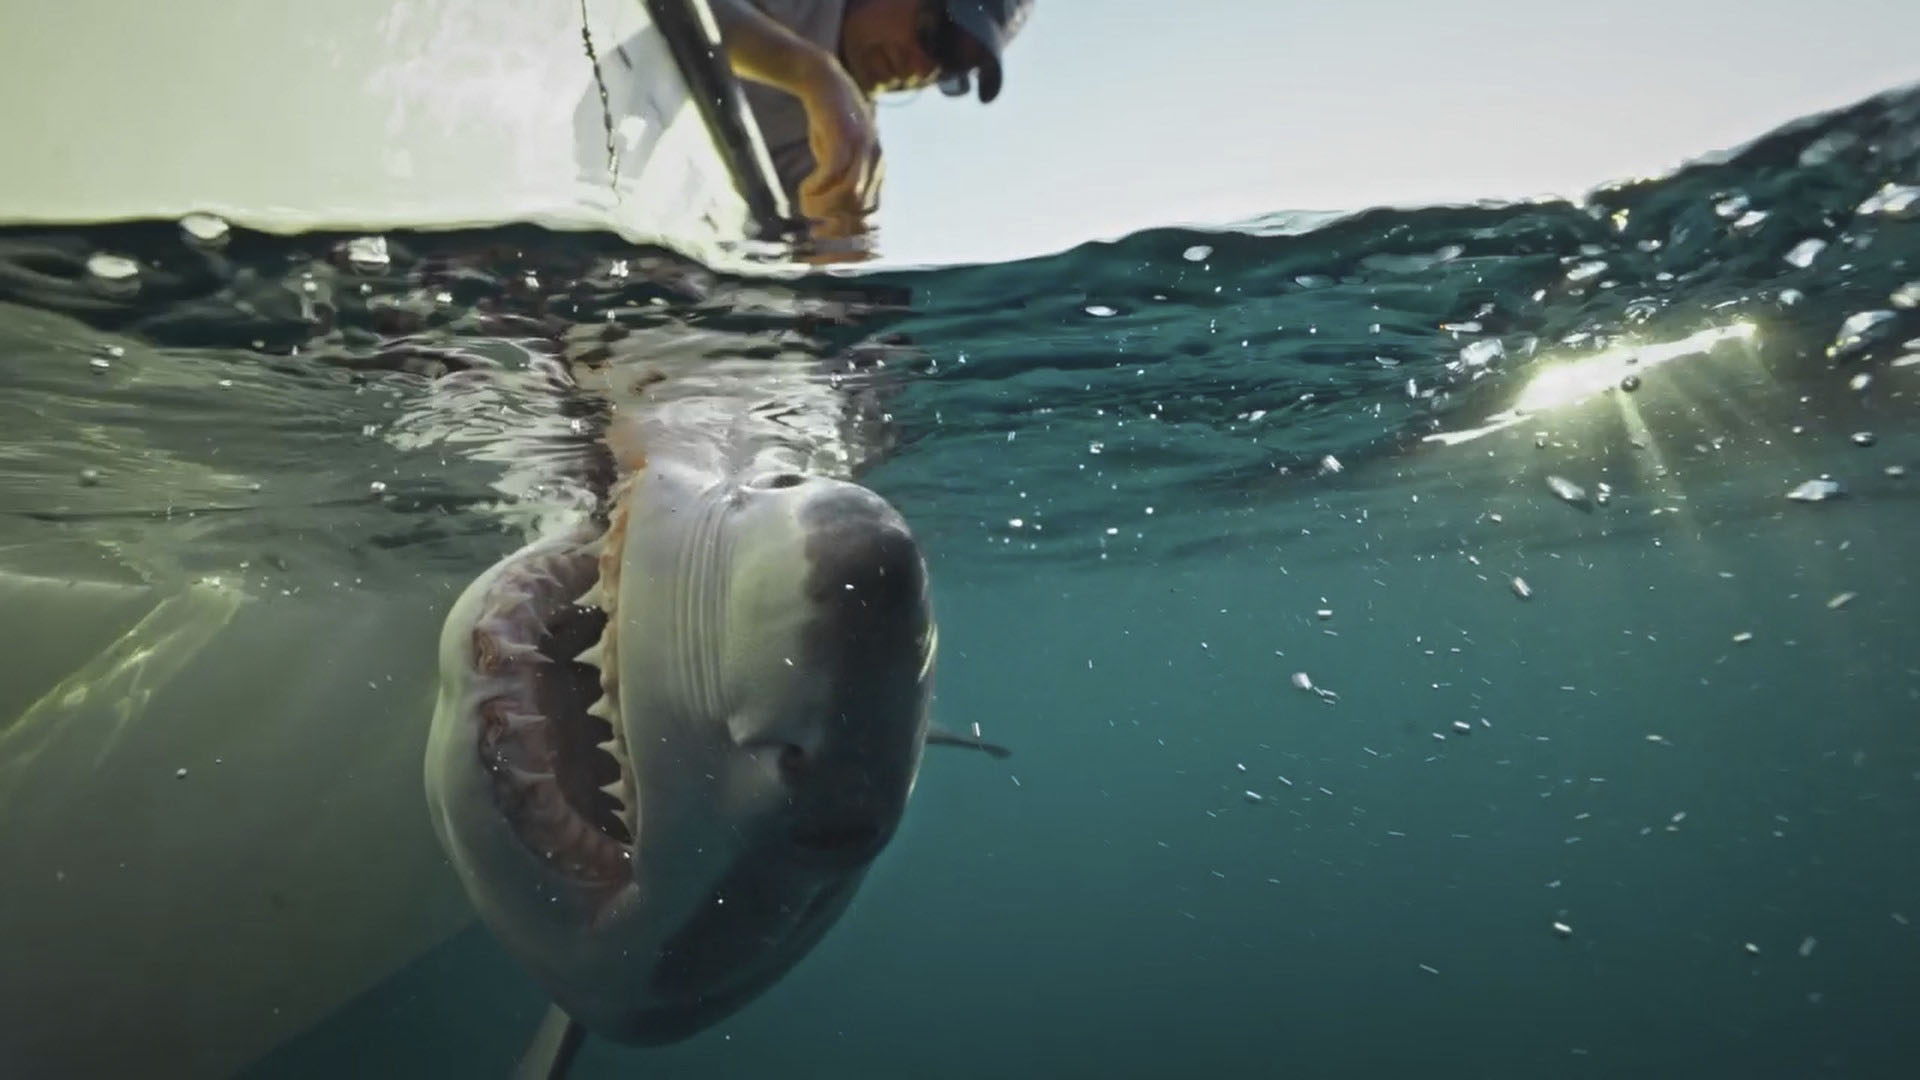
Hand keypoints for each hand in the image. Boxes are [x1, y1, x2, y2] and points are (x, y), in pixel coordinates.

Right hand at [795, 57, 878, 229]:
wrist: (822, 80)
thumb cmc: (827, 123)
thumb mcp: (837, 157)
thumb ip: (840, 182)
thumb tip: (829, 215)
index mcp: (877, 169)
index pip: (872, 213)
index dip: (849, 232)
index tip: (825, 239)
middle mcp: (876, 160)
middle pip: (861, 208)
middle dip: (835, 225)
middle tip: (813, 232)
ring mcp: (863, 148)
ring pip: (849, 193)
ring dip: (824, 205)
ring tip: (804, 204)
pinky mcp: (845, 136)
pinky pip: (834, 172)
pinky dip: (817, 185)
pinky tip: (804, 187)